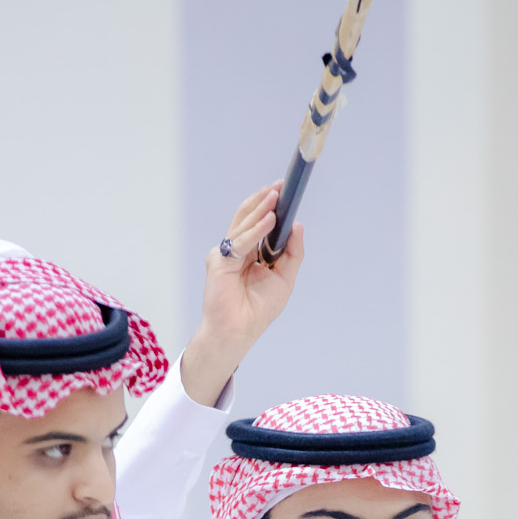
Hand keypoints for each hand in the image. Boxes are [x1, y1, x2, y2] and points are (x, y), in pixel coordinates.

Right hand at [178, 184, 304, 405]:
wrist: (239, 331)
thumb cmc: (258, 310)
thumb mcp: (285, 279)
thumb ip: (292, 253)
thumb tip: (298, 226)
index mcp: (252, 253)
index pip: (260, 224)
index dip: (270, 207)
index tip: (284, 192)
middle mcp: (238, 250)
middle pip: (249, 218)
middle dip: (264, 201)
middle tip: (279, 187)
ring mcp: (227, 254)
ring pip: (244, 225)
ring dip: (260, 209)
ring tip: (275, 196)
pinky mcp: (219, 261)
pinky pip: (240, 241)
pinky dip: (255, 230)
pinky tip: (269, 221)